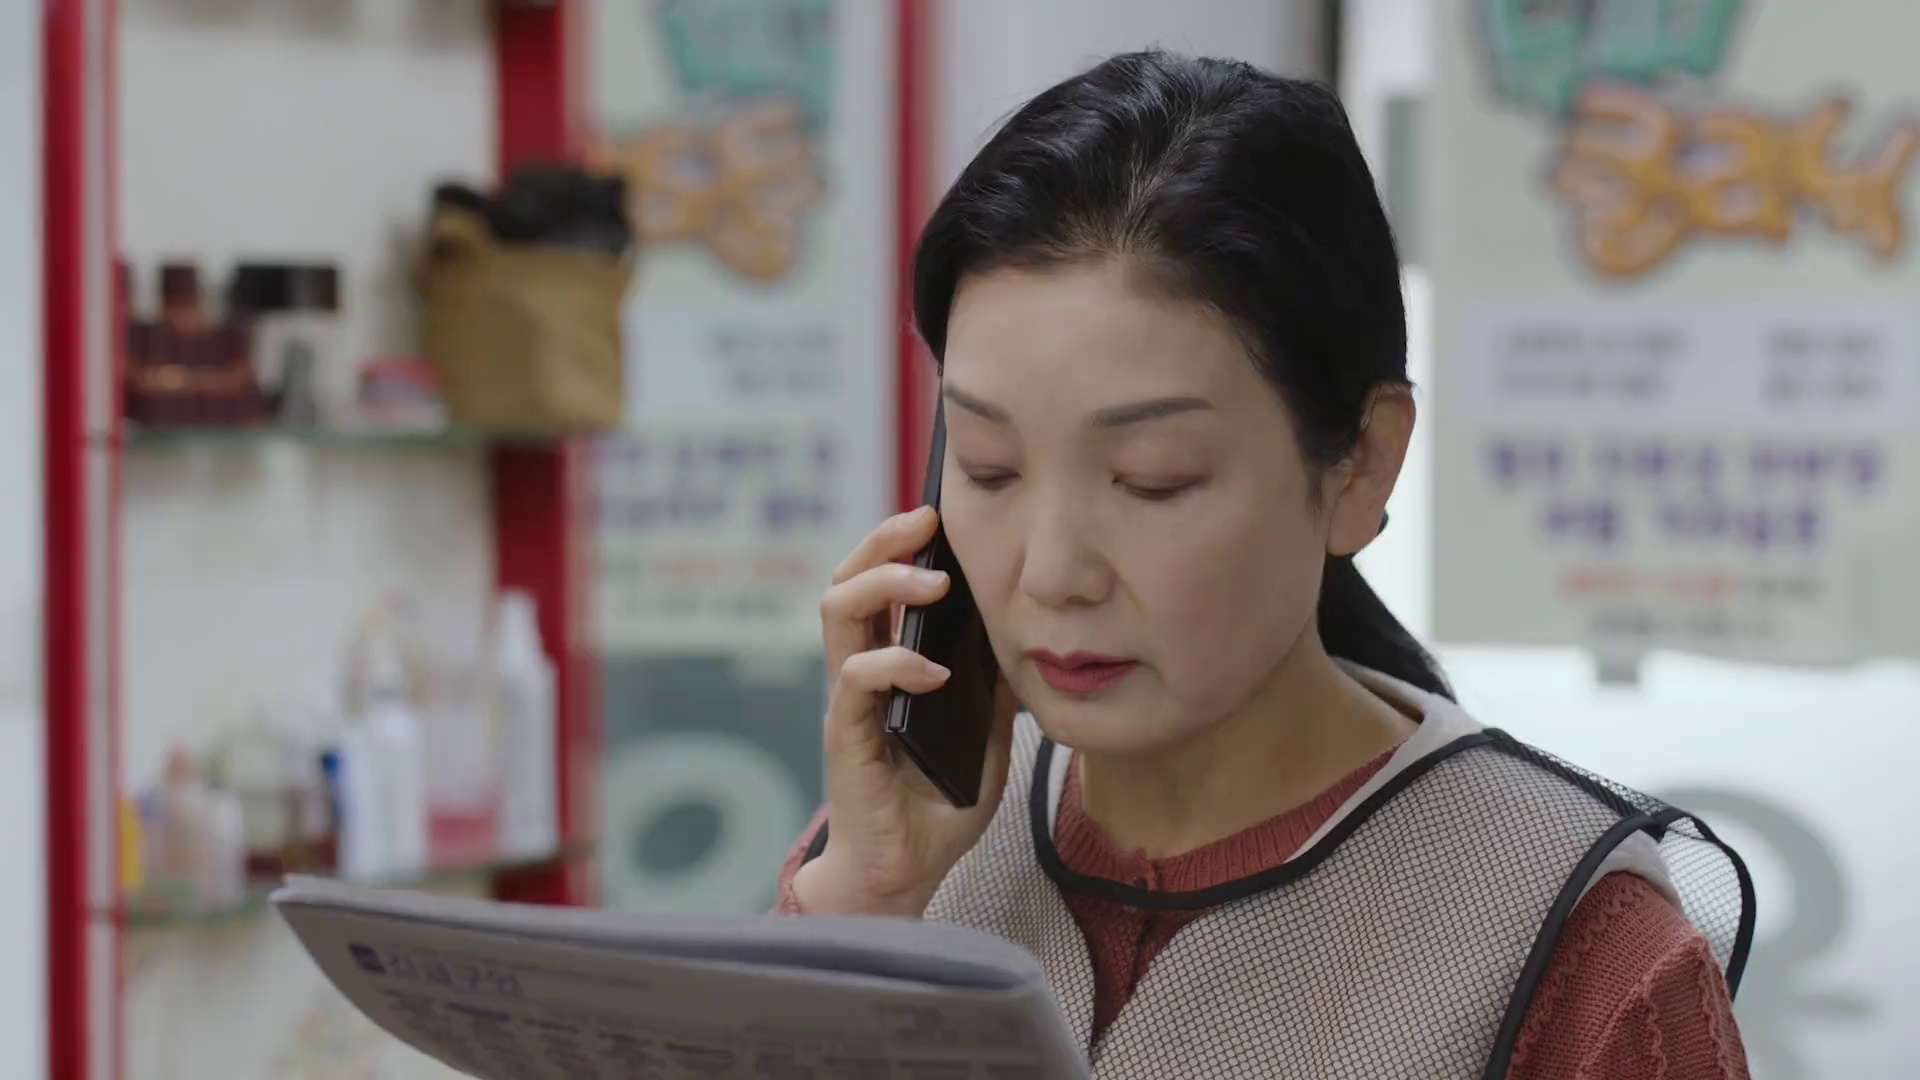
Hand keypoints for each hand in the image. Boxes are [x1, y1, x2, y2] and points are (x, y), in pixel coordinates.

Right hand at [794, 505, 1019, 916]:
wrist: (906, 870)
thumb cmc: (937, 803)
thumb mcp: (987, 733)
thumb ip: (997, 687)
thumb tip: (1035, 638)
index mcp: (888, 664)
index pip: (877, 584)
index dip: (898, 543)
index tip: (939, 517)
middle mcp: (860, 672)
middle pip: (848, 580)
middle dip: (883, 541)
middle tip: (926, 523)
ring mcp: (849, 701)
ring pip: (838, 612)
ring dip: (883, 584)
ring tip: (931, 582)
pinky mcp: (845, 735)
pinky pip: (857, 680)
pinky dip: (897, 664)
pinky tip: (934, 672)